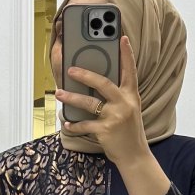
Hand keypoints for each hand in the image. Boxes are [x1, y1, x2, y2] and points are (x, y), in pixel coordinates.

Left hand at [55, 34, 147, 166]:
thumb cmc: (128, 131)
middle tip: (70, 69)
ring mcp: (115, 117)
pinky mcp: (105, 130)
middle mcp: (125, 103)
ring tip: (59, 93)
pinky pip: (84, 124)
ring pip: (89, 103)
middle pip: (103, 83)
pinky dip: (74, 124)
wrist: (134, 156)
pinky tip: (66, 123)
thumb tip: (94, 84)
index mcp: (131, 96)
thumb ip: (117, 96)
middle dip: (85, 75)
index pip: (130, 71)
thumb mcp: (129, 110)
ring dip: (71, 97)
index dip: (126, 54)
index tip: (122, 38)